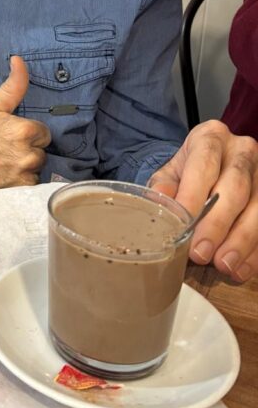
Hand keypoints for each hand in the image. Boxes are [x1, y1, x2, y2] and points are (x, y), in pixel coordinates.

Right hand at [0, 55, 50, 192]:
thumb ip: (12, 85)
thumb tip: (19, 60)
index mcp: (24, 130)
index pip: (43, 133)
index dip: (27, 134)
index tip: (10, 137)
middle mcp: (28, 155)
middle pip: (40, 152)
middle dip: (26, 151)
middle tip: (3, 151)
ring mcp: (23, 176)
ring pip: (36, 169)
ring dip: (24, 168)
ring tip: (1, 165)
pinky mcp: (18, 192)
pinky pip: (29, 185)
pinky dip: (19, 183)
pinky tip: (2, 178)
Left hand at [148, 120, 257, 281]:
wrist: (210, 168)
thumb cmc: (188, 173)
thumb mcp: (171, 174)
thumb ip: (163, 188)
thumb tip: (160, 204)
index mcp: (211, 138)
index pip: (203, 165)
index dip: (194, 196)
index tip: (183, 226)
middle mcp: (242, 151)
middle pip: (236, 187)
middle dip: (218, 223)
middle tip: (202, 254)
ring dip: (241, 241)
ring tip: (224, 265)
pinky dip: (255, 251)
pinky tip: (241, 269)